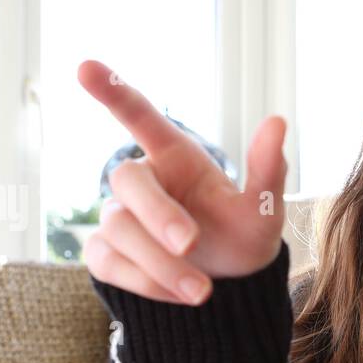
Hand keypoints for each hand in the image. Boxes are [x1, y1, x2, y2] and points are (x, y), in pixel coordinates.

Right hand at [77, 59, 287, 303]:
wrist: (229, 292)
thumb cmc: (243, 238)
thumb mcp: (263, 212)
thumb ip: (267, 171)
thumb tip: (278, 121)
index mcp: (177, 157)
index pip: (140, 117)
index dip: (113, 91)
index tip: (84, 66)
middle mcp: (144, 181)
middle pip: (127, 181)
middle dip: (158, 214)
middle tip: (192, 244)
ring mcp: (119, 217)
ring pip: (119, 230)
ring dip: (162, 264)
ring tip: (204, 291)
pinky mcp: (106, 254)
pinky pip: (110, 264)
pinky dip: (147, 284)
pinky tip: (182, 297)